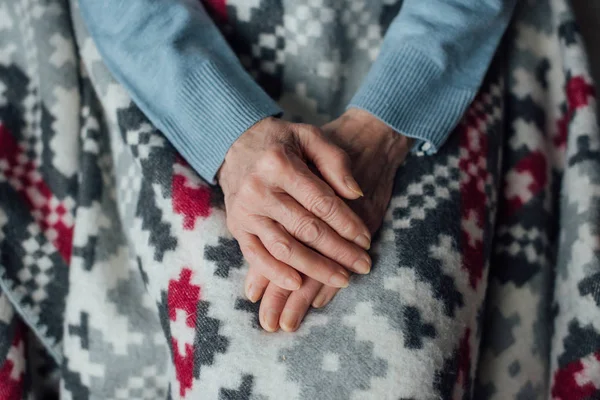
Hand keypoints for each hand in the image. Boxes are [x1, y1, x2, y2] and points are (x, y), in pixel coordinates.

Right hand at [218, 117, 371, 302]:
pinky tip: (298, 285)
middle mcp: (259, 190)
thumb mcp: (309, 136)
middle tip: (363, 265)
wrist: (235, 142)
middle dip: (338, 251)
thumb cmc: (280, 141)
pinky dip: (275, 274)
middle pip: (306, 229)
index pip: (321, 202)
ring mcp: (245, 211)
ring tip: (341, 280)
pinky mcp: (236, 227)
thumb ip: (335, 161)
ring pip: (284, 247)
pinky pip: (255, 256)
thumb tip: (356, 194)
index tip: (366, 240)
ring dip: (314, 268)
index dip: (347, 223)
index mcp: (279, 165)